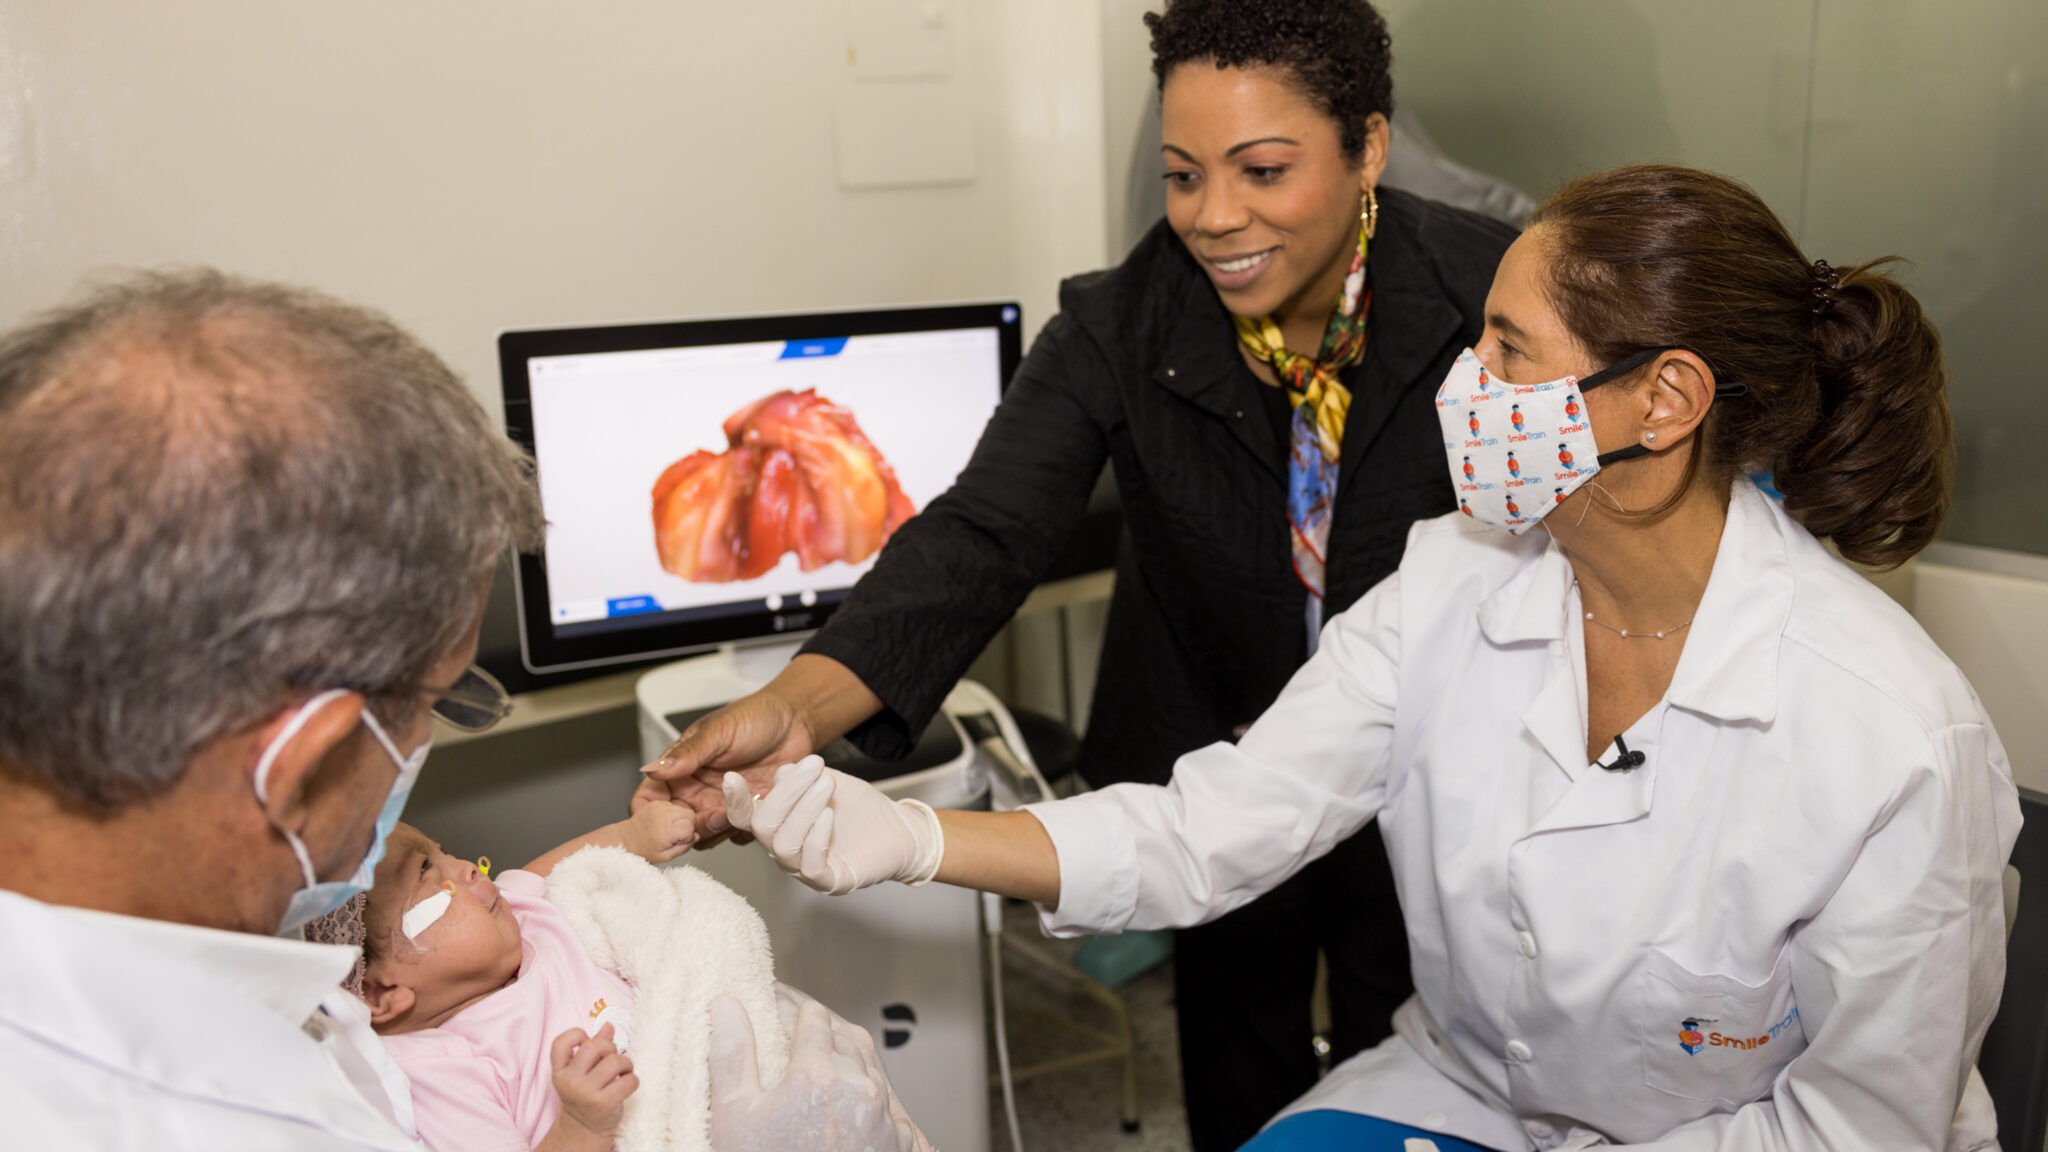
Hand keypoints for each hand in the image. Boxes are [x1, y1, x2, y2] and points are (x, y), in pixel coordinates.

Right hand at [549, 1023, 636, 1141]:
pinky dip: (633, 1080)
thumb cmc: (585, 1093)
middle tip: (612, 1059)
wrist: (584, 1128)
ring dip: (625, 1064)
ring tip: (622, 1072)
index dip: (577, 1035)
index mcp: (560, 1071)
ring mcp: (586, 1093)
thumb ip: (592, 1047)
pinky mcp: (604, 1103)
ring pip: (615, 1061)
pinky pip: (629, 1080)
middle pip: (595, 1046)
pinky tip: (627, 1084)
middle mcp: (570, 1081)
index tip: (587, 1042)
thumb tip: (608, 1026)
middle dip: (610, 1048)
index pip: (561, 1042)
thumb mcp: (581, 1071)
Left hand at [622, 799, 696, 862]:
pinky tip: (664, 822)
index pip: (690, 826)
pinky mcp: (656, 803)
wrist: (626, 839)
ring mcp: (659, 807)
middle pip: (690, 815)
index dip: (688, 835)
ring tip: (668, 828)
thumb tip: (696, 836)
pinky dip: (673, 814)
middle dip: (687, 824)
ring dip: (680, 819)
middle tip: (675, 834)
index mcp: (666, 830)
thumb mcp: (666, 856)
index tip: (679, 840)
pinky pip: (674, 806)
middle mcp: (663, 815)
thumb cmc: (644, 850)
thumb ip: (685, 847)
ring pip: (683, 809)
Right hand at [635, 689, 816, 835]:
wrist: (796, 721)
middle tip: (714, 813)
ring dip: (718, 830)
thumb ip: (687, 754)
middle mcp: (696, 792)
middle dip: (690, 828)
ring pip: (704, 838)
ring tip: (738, 808)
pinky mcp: (747, 815)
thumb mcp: (718, 731)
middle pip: (675, 828)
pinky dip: (745, 829)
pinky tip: (757, 807)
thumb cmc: (756, 717)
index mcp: (679, 770)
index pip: (648, 802)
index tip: (673, 815)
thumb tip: (652, 771)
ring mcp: (721, 805)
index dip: (652, 817)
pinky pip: (737, 836)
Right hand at [707, 991, 930, 1151]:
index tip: (774, 1001)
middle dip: (819, 1026)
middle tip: (794, 1024)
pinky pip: (887, 1101)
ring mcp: (883, 1117)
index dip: (789, 1005)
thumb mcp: (733, 1116)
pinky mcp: (898, 1143)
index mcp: (818, 1074)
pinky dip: (867, 1090)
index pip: (809, 1017)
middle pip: (844, 1036)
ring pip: (869, 1066)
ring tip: (821, 1055)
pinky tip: (848, 1096)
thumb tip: (727, 1004)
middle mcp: (859, 1089)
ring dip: (846, 1054)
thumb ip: (730, 1054)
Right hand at [721, 755, 942, 895]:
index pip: (746, 816)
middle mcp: (785, 848)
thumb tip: (780, 773)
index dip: (735, 800)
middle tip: (814, 765)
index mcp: (779, 823)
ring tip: (827, 785)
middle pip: (763, 826)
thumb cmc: (860, 809)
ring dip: (803, 809)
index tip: (733, 777)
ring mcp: (804, 868)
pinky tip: (829, 815)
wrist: (899, 830)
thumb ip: (801, 778)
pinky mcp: (828, 881)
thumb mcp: (827, 782)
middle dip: (786, 792)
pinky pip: (810, 865)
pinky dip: (816, 836)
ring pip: (783, 844)